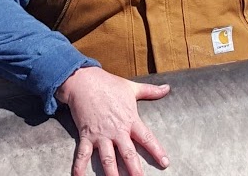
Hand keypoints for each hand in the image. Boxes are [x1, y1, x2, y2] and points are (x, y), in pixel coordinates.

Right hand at [56, 66, 170, 175]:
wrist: (84, 81)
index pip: (147, 138)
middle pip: (128, 154)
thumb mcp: (132, 87)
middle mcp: (116, 130)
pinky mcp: (86, 135)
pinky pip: (82, 155)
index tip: (165, 163)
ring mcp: (101, 135)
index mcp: (130, 120)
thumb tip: (168, 88)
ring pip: (108, 159)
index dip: (157, 151)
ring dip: (112, 174)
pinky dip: (79, 168)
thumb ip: (151, 91)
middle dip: (135, 170)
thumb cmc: (109, 84)